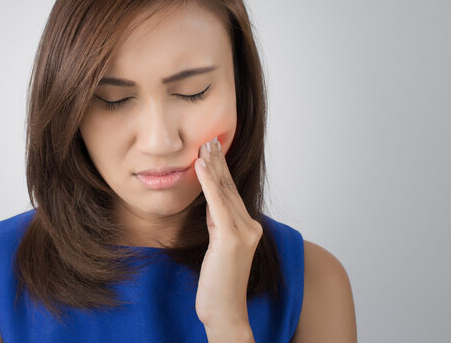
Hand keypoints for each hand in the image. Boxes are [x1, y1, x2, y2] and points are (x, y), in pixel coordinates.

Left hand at [193, 136, 261, 337]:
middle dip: (218, 162)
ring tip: (204, 145)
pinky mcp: (232, 239)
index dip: (221, 169)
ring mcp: (244, 232)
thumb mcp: (217, 246)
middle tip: (209, 138)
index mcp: (247, 227)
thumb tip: (209, 202)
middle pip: (229, 188)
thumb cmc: (219, 284)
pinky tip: (200, 167)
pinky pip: (218, 205)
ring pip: (224, 192)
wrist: (225, 311)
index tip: (212, 149)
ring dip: (213, 166)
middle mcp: (250, 226)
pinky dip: (209, 183)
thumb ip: (217, 223)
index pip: (230, 192)